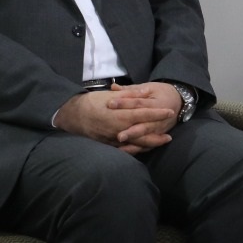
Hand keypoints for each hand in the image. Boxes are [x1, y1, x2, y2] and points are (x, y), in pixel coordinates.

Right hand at [56, 85, 178, 152]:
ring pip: (136, 144)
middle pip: (144, 134)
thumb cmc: (92, 102)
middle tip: (170, 136)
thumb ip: (129, 95)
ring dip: (150, 144)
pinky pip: (126, 150)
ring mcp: (114, 139)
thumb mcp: (110, 96)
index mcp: (121, 114)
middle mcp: (120, 129)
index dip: (158, 113)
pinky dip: (137, 149)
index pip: (144, 114)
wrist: (73, 116)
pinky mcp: (109, 145)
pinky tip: (144, 148)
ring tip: (160, 143)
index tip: (170, 111)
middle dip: (158, 136)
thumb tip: (145, 92)